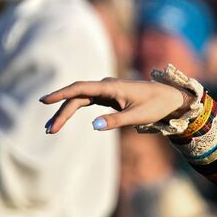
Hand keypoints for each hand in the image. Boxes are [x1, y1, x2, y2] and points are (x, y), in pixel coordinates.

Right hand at [41, 78, 192, 133]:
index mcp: (111, 87)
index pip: (80, 88)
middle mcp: (105, 86)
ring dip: (65, 113)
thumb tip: (94, 125)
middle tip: (49, 130)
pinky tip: (63, 119)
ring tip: (51, 129)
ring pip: (79, 100)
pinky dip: (74, 110)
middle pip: (76, 97)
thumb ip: (116, 120)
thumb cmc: (157, 105)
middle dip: (61, 112)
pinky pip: (85, 101)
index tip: (45, 100)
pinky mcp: (107, 96)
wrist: (171, 98)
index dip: (61, 94)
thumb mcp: (138, 115)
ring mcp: (105, 90)